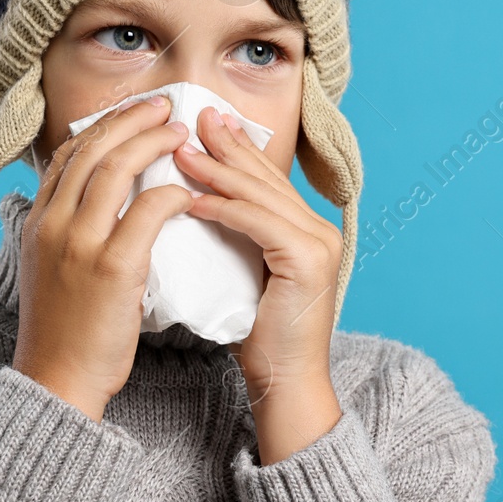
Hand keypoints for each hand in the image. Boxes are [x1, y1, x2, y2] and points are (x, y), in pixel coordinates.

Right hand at [12, 96, 195, 420]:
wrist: (57, 380)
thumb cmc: (64, 330)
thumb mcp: (51, 269)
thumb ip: (69, 231)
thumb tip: (96, 203)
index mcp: (37, 223)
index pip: (68, 155)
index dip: (104, 126)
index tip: (134, 112)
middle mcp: (51, 225)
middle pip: (91, 149)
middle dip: (131, 119)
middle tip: (165, 107)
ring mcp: (78, 244)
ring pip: (115, 169)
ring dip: (152, 142)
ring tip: (182, 133)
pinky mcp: (111, 268)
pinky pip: (146, 212)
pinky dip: (170, 193)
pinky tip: (188, 192)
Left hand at [174, 105, 343, 461]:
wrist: (284, 384)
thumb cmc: (258, 337)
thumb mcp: (243, 274)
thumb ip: (235, 237)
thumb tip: (194, 202)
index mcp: (308, 231)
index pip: (267, 182)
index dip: (235, 151)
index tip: (203, 124)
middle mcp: (321, 231)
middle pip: (265, 179)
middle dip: (226, 147)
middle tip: (192, 117)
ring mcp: (319, 243)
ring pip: (260, 195)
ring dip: (216, 171)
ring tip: (182, 150)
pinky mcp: (308, 260)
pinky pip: (258, 223)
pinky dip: (222, 208)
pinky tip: (192, 200)